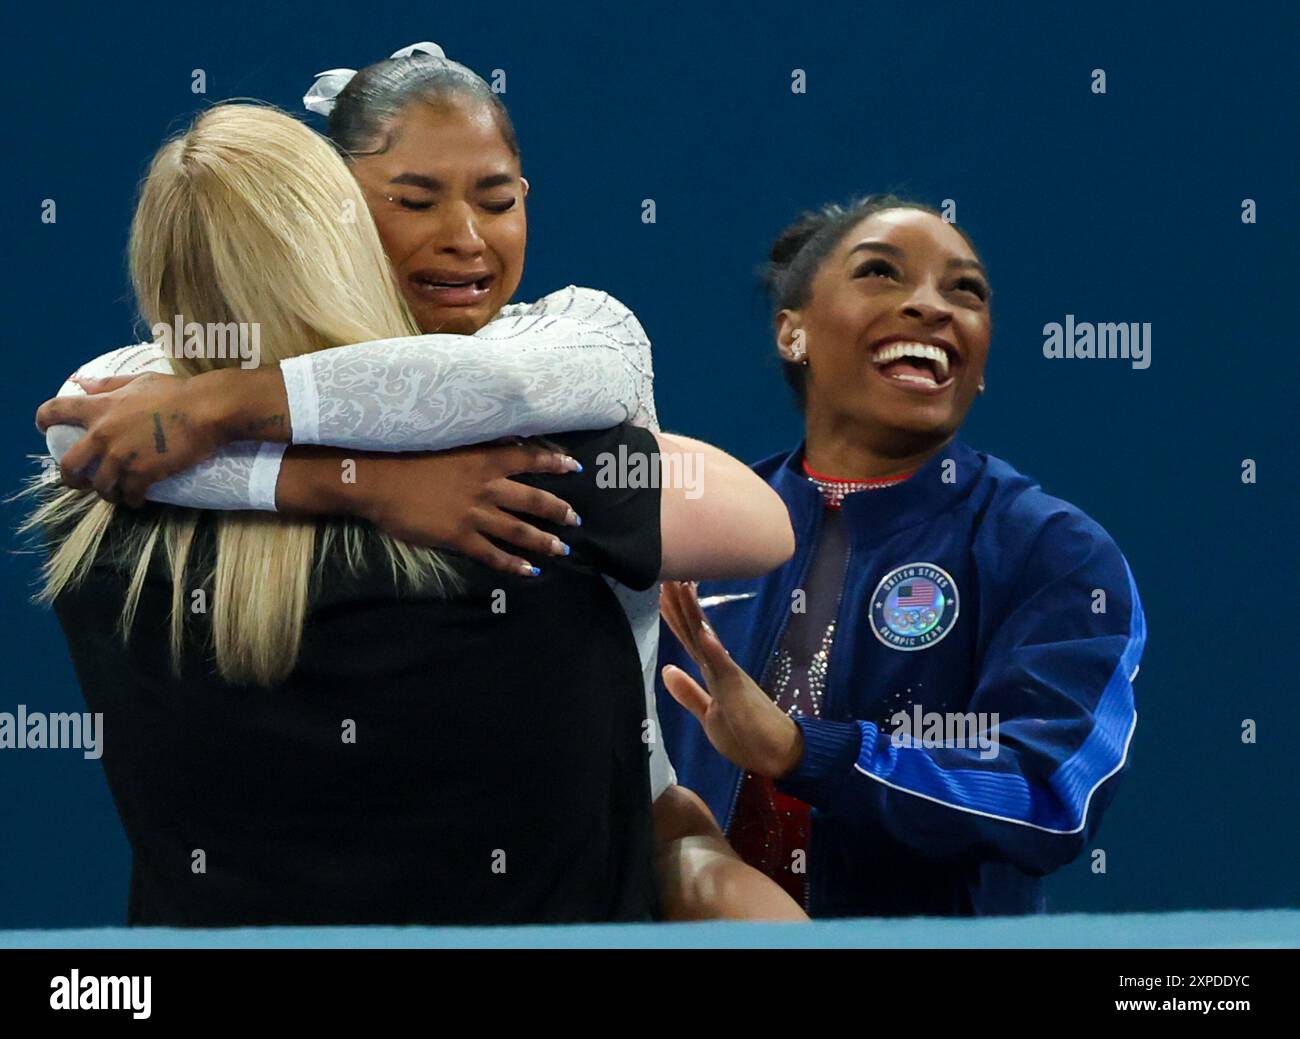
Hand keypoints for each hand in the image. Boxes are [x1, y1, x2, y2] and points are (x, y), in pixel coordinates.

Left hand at [36, 372, 233, 506]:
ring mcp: (122, 457)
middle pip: (69, 465)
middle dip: (71, 478)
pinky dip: (132, 500)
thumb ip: (108, 385)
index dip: (44, 420)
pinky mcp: (143, 474)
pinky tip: (138, 499)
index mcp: (100, 409)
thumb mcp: (138, 382)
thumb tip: (81, 383)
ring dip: (107, 492)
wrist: (206, 411)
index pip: (55, 411)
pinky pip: (129, 495)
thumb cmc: (176, 393)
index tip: (45, 429)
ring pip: (100, 486)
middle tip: (81, 481)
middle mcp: (103, 435)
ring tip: (118, 493)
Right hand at [343, 441, 583, 576]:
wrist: (377, 478)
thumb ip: (478, 444)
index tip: (575, 466)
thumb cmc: (407, 454)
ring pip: (519, 529)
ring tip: (563, 549)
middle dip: (558, 510)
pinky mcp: (459, 536)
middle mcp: (486, 486)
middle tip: (576, 519)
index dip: (554, 462)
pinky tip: (530, 571)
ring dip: (544, 540)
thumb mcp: (449, 440)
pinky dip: (513, 564)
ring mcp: (474, 513)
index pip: (529, 458)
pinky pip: (492, 553)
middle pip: (533, 500)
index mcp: (484, 458)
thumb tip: (504, 438)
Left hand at [659, 580, 803, 777]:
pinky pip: (723, 668)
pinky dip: (713, 649)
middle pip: (694, 630)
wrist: (780, 755)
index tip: (661, 589)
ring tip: (682, 584)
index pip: (689, 638)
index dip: (674, 615)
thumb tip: (667, 669)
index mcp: (713, 673)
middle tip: (667, 569)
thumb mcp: (709, 715)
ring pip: (706, 640)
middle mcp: (720, 668)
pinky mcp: (739, 690)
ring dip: (693, 613)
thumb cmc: (747, 737)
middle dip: (679, 603)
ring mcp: (729, 676)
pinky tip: (704, 631)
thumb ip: (689, 692)